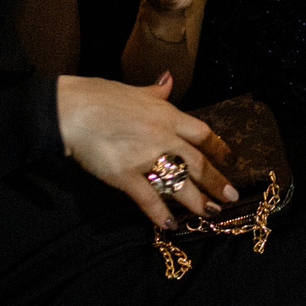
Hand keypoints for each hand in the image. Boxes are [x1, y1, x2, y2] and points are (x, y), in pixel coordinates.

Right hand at [55, 73, 237, 228]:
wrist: (73, 110)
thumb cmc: (102, 96)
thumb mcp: (136, 90)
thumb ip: (156, 91)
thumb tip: (168, 80)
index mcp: (168, 115)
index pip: (202, 134)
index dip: (218, 148)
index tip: (230, 159)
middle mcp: (163, 138)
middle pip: (198, 163)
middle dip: (216, 181)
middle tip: (231, 196)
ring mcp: (146, 158)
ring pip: (180, 183)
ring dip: (196, 200)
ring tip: (209, 212)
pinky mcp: (125, 176)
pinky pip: (148, 199)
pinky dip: (160, 214)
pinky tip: (170, 225)